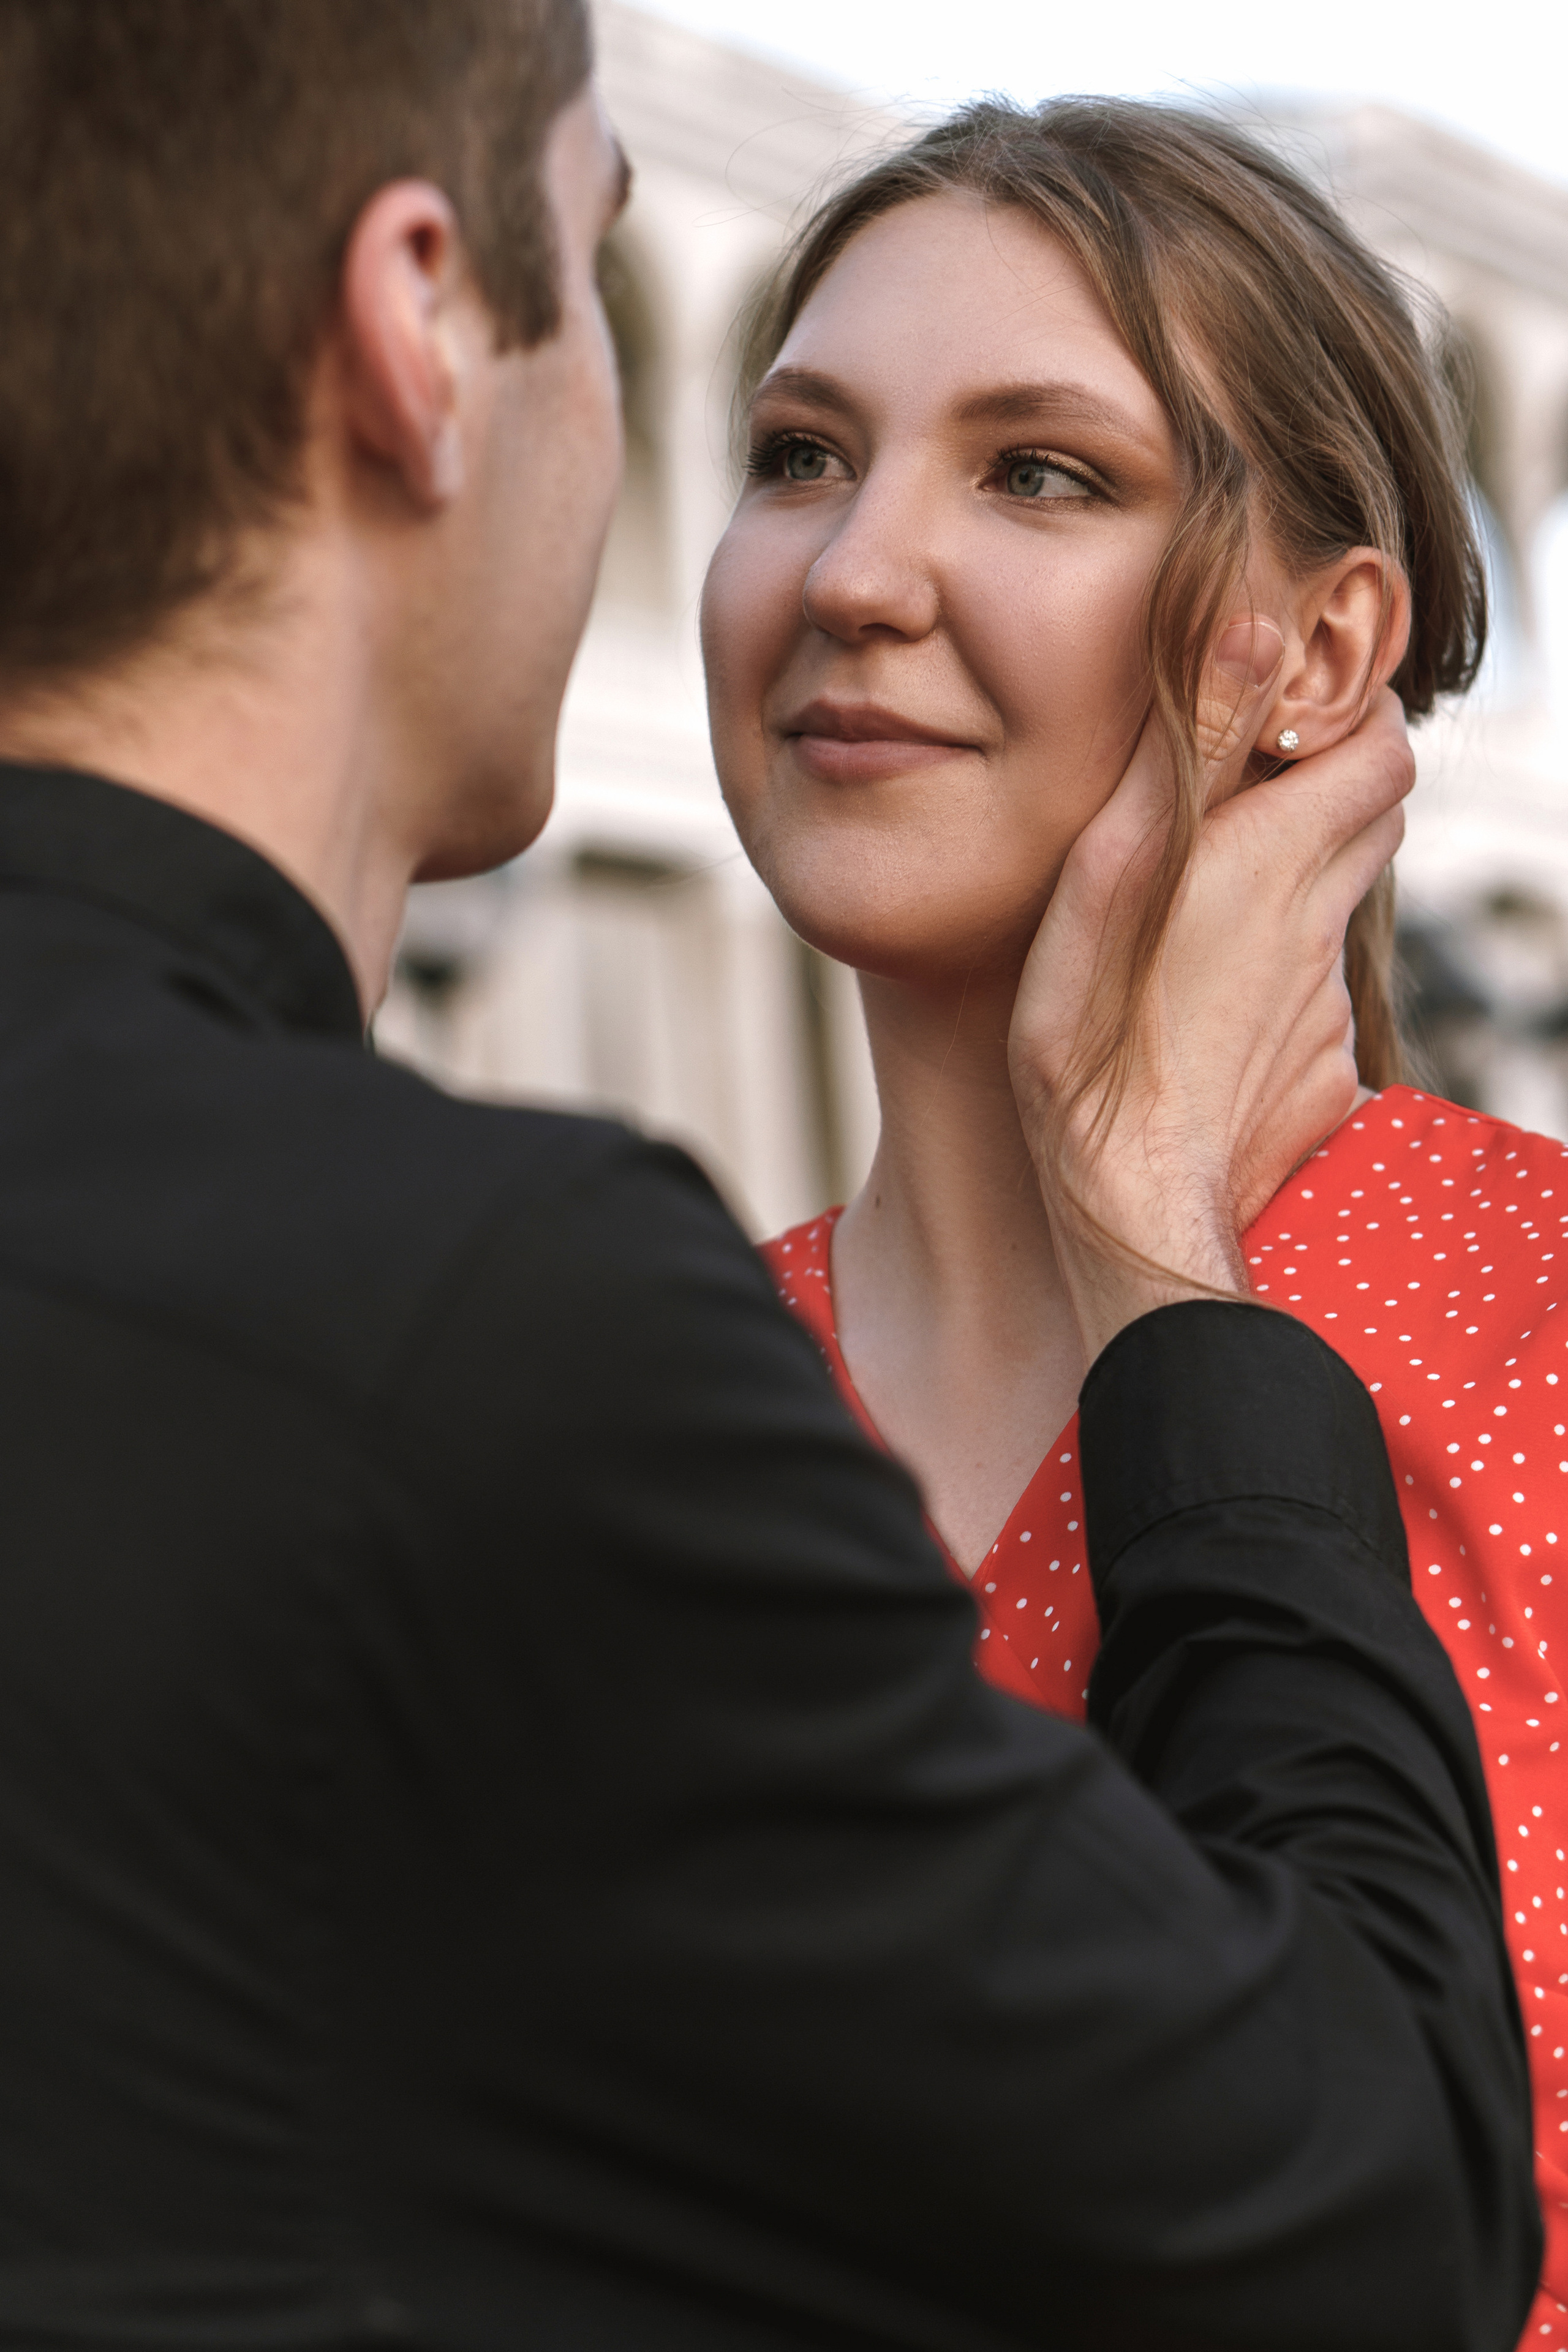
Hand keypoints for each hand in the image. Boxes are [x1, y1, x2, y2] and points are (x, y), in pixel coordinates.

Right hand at [1008, 625, 1413, 1362]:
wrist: (1129, 1196)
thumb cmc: (1093, 1030)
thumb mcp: (1114, 868)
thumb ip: (1189, 749)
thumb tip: (1257, 625)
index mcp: (1275, 857)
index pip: (1381, 748)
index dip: (1354, 716)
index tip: (1291, 713)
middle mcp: (1317, 923)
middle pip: (1375, 820)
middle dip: (1337, 785)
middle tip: (1258, 787)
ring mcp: (1324, 1003)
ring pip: (1341, 910)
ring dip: (1301, 883)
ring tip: (1216, 901)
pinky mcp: (1320, 1073)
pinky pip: (1319, 1004)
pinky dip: (1280, 986)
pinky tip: (1208, 1012)